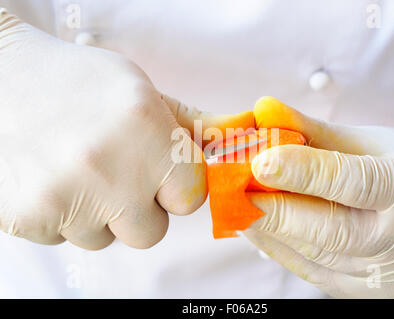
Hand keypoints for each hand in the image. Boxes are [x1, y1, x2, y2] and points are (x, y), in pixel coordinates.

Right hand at [0, 10, 253, 249]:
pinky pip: (62, 239)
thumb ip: (191, 124)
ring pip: (103, 239)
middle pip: (150, 232)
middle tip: (114, 173)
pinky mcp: (28, 218)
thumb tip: (238, 137)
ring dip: (95, 214)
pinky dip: (59, 216)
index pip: (191, 197)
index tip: (160, 174)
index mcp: (147, 131)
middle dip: (138, 209)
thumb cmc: (76, 83)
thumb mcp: (140, 91)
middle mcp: (111, 169)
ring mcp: (66, 198)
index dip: (176, 187)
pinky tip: (49, 177)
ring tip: (74, 169)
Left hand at [245, 97, 393, 297]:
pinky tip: (258, 229)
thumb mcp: (369, 141)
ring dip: (269, 232)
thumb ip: (314, 131)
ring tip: (238, 208)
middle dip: (275, 211)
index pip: (355, 182)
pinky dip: (280, 250)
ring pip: (315, 257)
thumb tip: (263, 110)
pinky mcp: (366, 293)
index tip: (260, 161)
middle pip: (332, 231)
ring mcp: (386, 275)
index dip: (305, 173)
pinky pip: (313, 273)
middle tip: (233, 193)